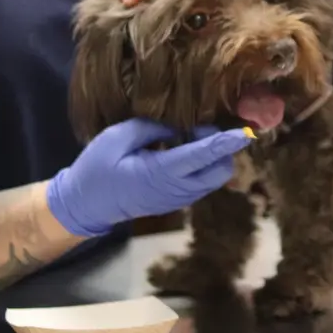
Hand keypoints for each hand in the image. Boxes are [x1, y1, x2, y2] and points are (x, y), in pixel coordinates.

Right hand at [46, 118, 253, 237]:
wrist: (86, 206)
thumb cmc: (97, 169)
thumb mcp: (117, 138)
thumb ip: (151, 127)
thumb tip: (178, 126)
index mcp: (160, 172)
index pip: (201, 156)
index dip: (225, 143)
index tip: (246, 133)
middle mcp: (176, 190)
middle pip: (220, 171)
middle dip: (220, 148)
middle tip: (194, 129)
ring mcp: (179, 199)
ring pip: (214, 178)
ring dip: (211, 157)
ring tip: (184, 138)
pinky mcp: (177, 201)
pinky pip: (202, 182)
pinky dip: (203, 165)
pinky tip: (180, 150)